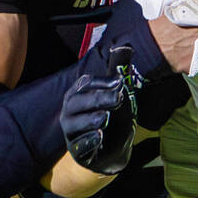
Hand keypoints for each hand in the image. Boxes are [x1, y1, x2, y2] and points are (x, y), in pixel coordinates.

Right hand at [58, 47, 136, 174]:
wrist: (116, 149)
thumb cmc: (113, 117)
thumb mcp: (119, 95)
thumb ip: (120, 71)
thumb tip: (127, 46)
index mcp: (78, 94)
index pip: (83, 84)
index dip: (100, 82)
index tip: (119, 81)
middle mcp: (70, 112)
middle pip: (77, 102)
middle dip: (97, 98)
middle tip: (118, 97)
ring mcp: (71, 132)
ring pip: (73, 124)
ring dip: (88, 119)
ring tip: (104, 117)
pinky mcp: (77, 151)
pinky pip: (78, 147)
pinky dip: (87, 141)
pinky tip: (99, 136)